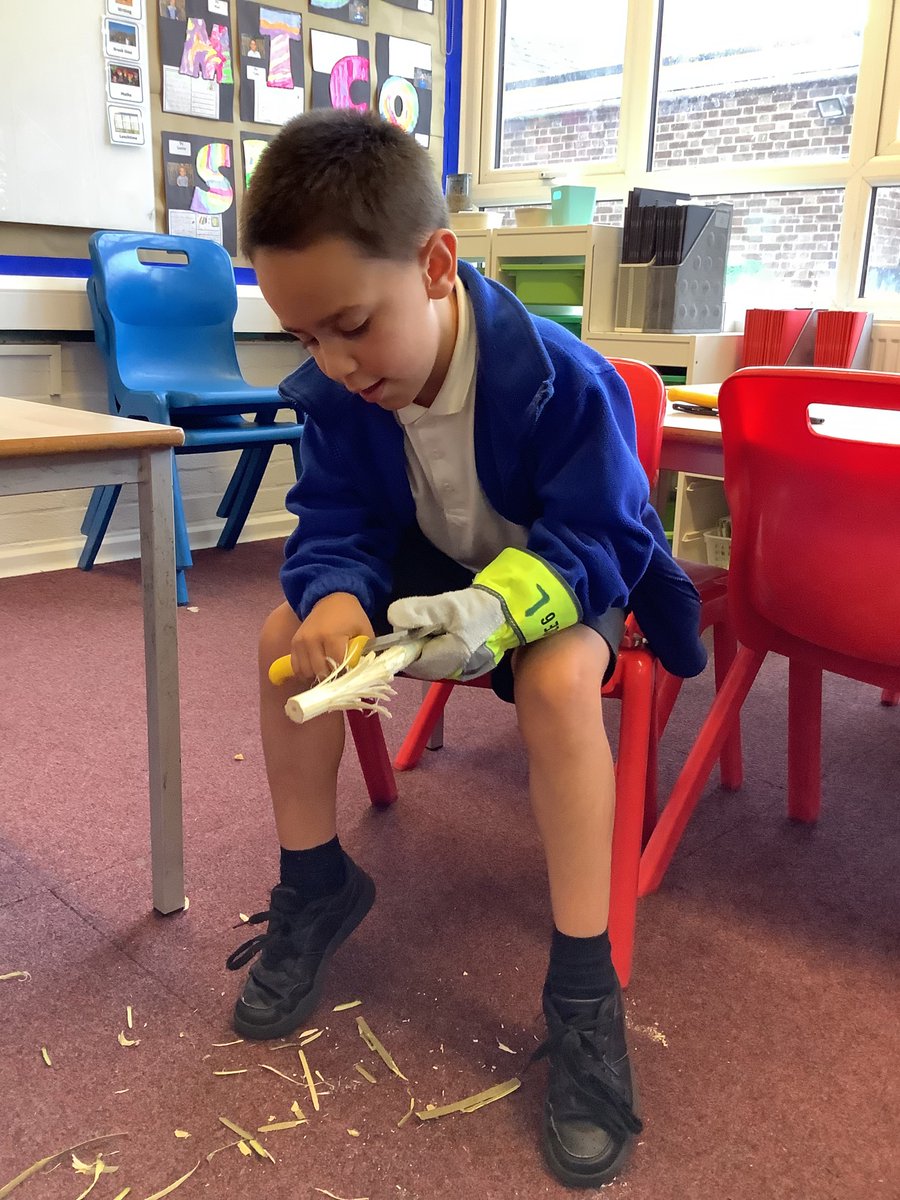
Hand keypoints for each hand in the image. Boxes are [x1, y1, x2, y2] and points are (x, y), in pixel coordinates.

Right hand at [290, 592, 373, 682]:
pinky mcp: (294, 644)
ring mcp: (301, 642)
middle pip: (320, 672)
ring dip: (318, 676)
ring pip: (307, 673)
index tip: (351, 675)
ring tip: (328, 671)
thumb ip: (364, 652)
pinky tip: (316, 669)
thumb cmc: (351, 616)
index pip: (338, 666)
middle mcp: (313, 640)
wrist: (330, 598)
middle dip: (332, 678)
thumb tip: (361, 673)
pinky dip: (305, 673)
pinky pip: (296, 668)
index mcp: (332, 636)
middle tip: (340, 675)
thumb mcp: (364, 631)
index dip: (345, 674)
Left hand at [388, 588, 505, 680]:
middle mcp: (455, 672)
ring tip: (442, 621)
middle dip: (418, 641)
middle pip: (422, 662)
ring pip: (434, 659)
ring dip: (430, 641)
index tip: (408, 624)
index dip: (404, 644)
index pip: (410, 662)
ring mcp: (465, 671)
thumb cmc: (480, 608)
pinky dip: (443, 644)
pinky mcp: (472, 665)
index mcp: (447, 662)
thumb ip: (418, 612)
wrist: (515, 609)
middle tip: (429, 619)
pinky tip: (452, 629)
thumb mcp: (447, 605)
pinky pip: (447, 657)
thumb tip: (393, 619)